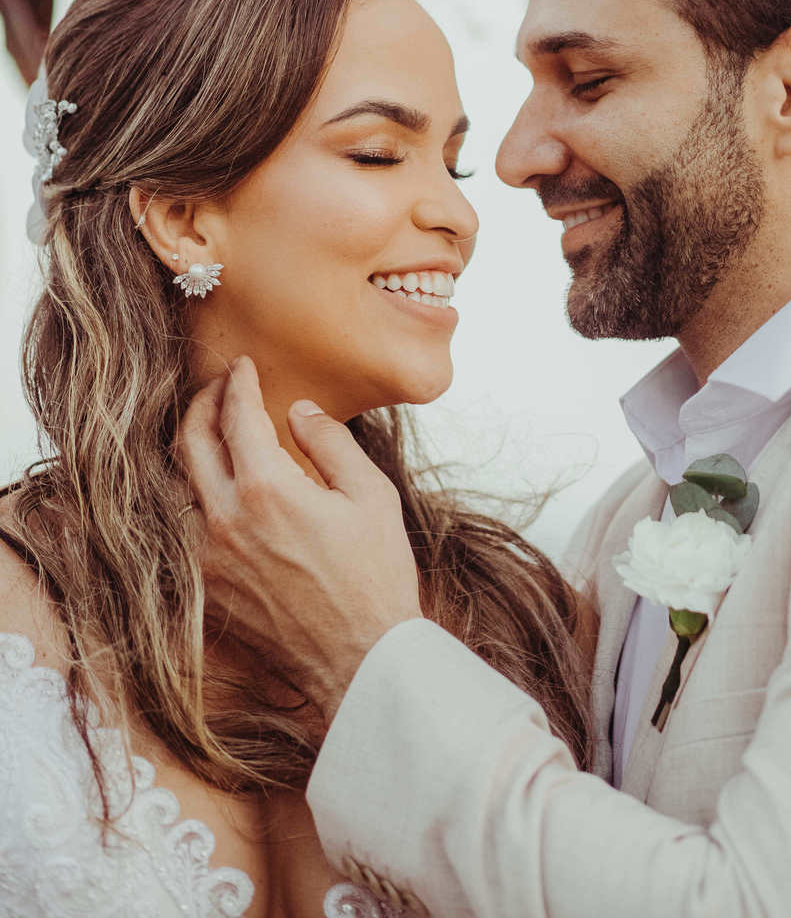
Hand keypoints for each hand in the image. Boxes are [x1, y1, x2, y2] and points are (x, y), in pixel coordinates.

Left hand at [178, 356, 422, 726]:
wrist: (360, 659)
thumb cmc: (376, 575)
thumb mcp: (370, 494)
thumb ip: (330, 442)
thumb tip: (298, 410)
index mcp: (267, 488)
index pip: (237, 416)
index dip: (238, 383)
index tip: (244, 366)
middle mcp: (225, 518)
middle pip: (191, 442)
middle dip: (202, 403)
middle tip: (219, 385)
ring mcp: (209, 556)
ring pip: (178, 484)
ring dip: (191, 448)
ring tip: (212, 429)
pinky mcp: (208, 586)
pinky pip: (185, 526)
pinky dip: (194, 494)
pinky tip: (213, 485)